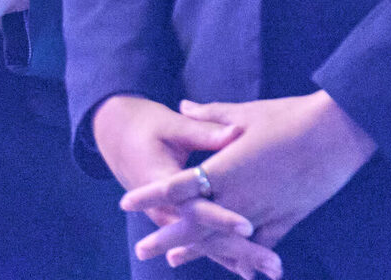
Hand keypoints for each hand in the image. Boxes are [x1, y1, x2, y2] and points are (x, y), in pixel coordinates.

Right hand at [90, 94, 277, 278]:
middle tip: (274, 265)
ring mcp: (172, 218)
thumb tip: (236, 131)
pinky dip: (227, 254)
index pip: (196, 207)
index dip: (222, 218)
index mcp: (161, 183)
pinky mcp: (178, 218)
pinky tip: (252, 267)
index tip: (249, 228)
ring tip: (274, 271)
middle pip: (206, 236)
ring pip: (207, 244)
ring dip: (240, 258)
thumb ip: (204, 131)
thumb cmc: (145, 126)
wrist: (115, 136)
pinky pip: (204, 241)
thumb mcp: (171, 125)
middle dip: (242, 251)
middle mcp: (166, 209)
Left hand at [121, 92, 375, 270]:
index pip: (177, 187)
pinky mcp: (287, 218)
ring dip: (199, 249)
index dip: (151, 196)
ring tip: (174, 260)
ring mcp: (264, 211)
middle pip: (195, 222)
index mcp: (224, 168)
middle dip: (167, 236)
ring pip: (224, 238)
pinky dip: (246, 257)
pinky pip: (261, 244)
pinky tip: (238, 270)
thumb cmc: (290, 118)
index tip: (126, 203)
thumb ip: (211, 116)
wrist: (338, 134)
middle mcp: (240, 195)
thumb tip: (185, 105)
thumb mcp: (246, 113)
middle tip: (142, 249)